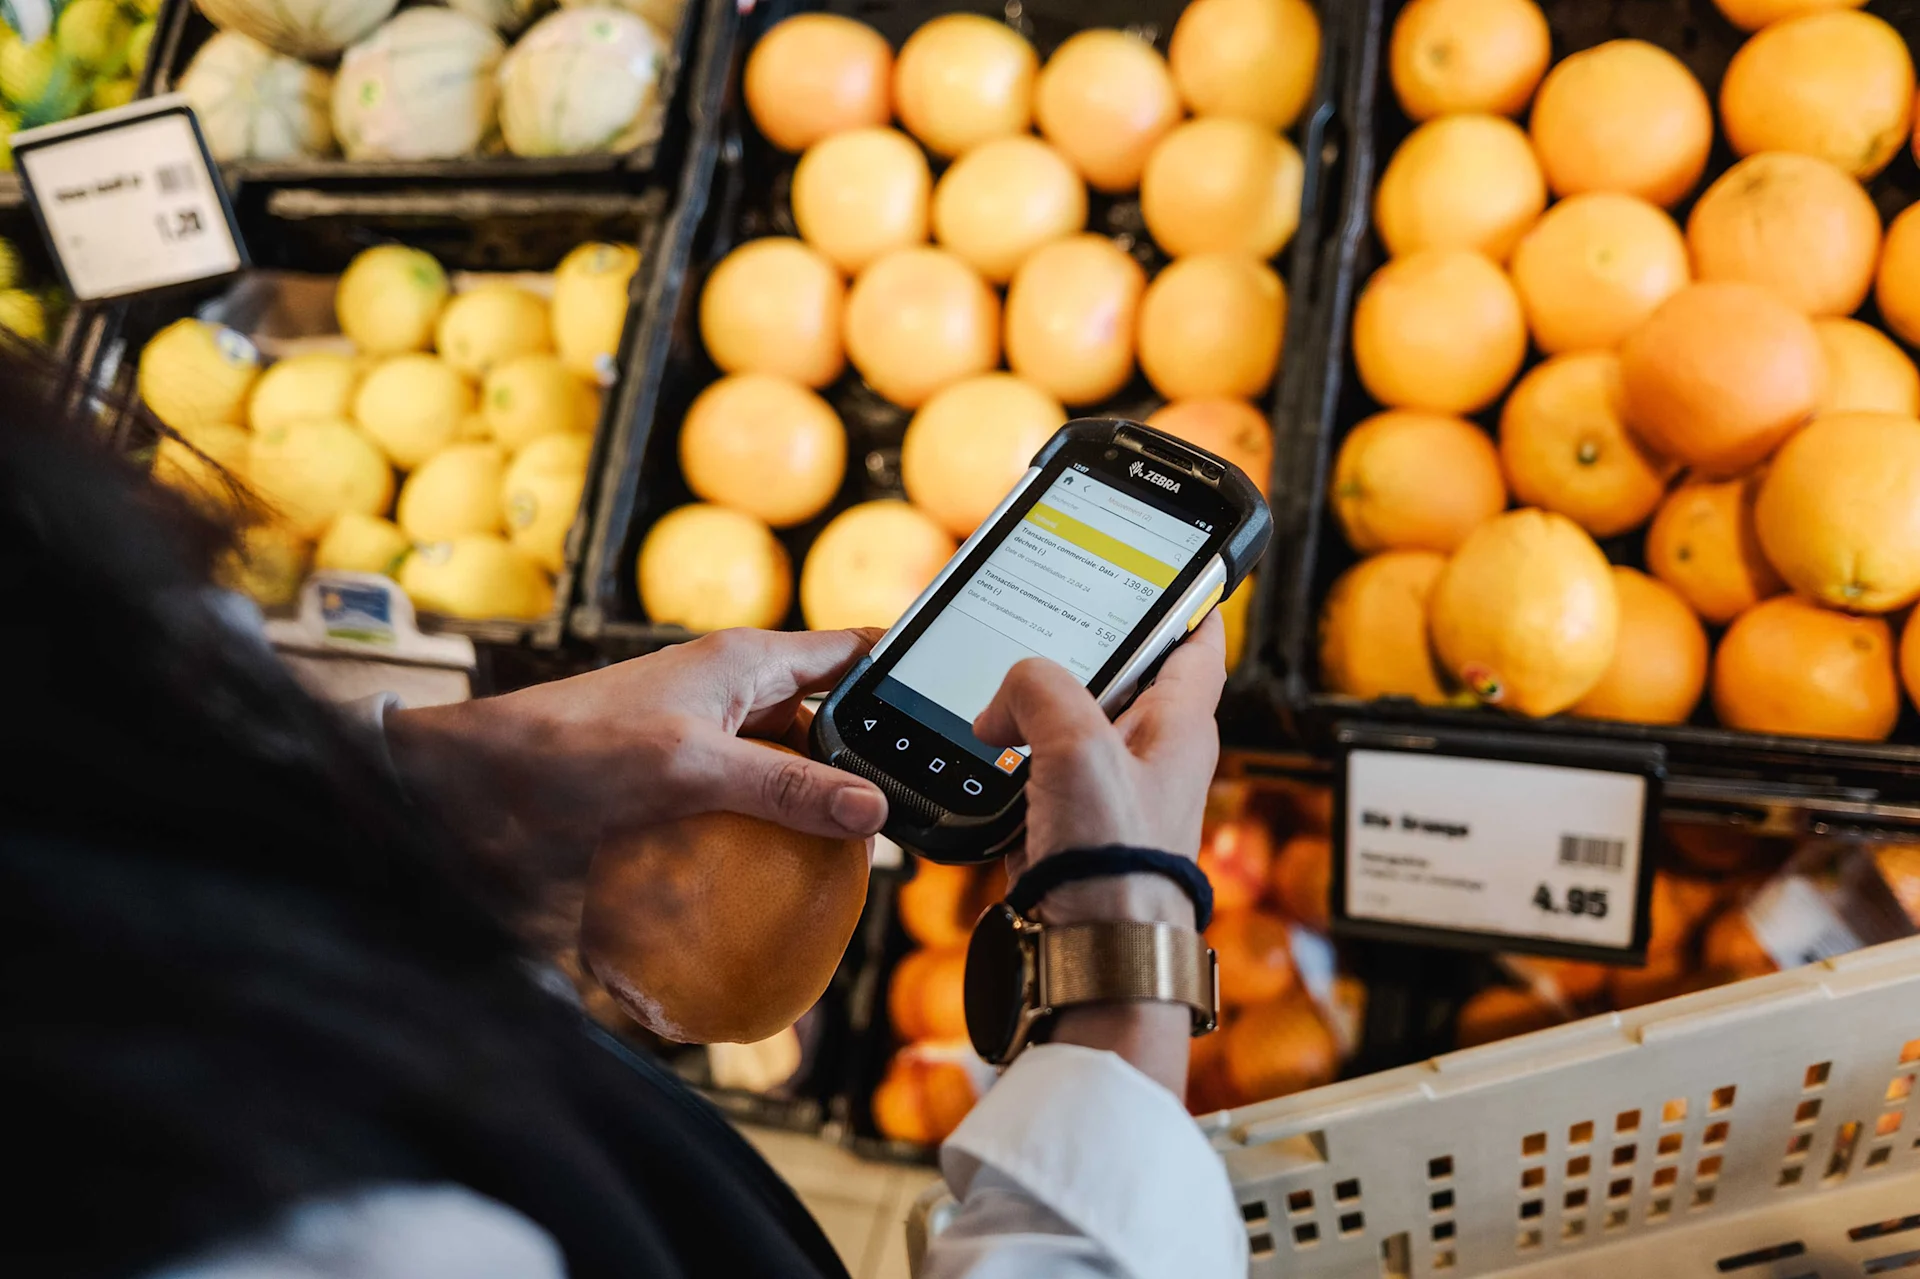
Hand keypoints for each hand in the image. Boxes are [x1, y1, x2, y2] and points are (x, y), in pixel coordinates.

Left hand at [385, 628, 889, 939]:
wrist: (478, 778)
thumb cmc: (575, 750)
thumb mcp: (691, 769)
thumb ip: (786, 788)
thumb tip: (875, 811)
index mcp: (747, 659)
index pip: (852, 652)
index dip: (904, 676)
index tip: (954, 716)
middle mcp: (734, 690)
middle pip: (828, 717)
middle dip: (869, 759)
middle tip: (920, 812)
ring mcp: (707, 735)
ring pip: (787, 765)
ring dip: (818, 805)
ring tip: (866, 859)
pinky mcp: (681, 779)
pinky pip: (744, 805)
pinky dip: (769, 837)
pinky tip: (785, 886)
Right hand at [969, 613, 1226, 1093]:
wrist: (1096, 955)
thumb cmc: (1115, 862)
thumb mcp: (1078, 744)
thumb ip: (1040, 691)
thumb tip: (1004, 704)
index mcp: (1182, 723)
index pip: (1196, 637)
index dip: (1183, 595)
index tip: (1162, 566)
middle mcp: (1155, 754)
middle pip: (1122, 676)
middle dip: (1080, 652)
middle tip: (1040, 625)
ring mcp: (1115, 792)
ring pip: (1074, 724)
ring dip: (1036, 711)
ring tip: (999, 698)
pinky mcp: (1076, 827)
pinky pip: (1042, 773)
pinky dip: (1014, 760)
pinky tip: (987, 756)